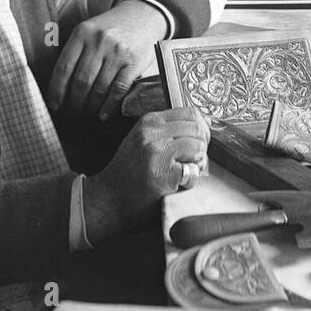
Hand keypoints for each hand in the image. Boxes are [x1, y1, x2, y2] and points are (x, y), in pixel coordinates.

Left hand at [46, 0, 168, 120]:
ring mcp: (118, 52)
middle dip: (74, 102)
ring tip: (85, 113)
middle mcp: (99, 41)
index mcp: (82, 32)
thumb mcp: (88, 30)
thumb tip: (57, 85)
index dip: (56, 90)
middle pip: (81, 81)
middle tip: (71, 112)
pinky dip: (109, 106)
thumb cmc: (109, 28)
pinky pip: (118, 89)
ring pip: (99, 88)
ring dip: (90, 106)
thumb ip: (74, 50)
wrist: (142, 15)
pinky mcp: (134, 62)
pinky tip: (103, 114)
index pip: (64, 67)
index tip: (55, 105)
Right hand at [83, 108, 209, 242]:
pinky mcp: (164, 172)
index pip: (189, 112)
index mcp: (149, 122)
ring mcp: (159, 151)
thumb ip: (168, 130)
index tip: (201, 139)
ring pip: (198, 146)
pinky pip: (194, 170)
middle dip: (203, 145)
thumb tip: (203, 123)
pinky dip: (191, 179)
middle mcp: (153, 132)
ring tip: (184, 172)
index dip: (202, 126)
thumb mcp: (142, 139)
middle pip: (197, 128)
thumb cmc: (127, 171)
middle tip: (195, 160)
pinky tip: (178, 184)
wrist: (108, 198)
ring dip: (197, 162)